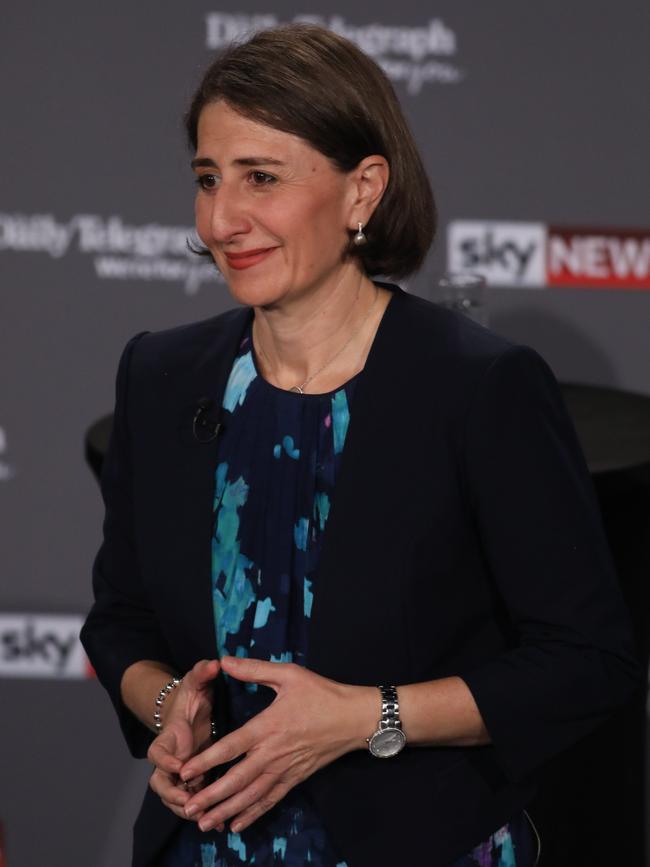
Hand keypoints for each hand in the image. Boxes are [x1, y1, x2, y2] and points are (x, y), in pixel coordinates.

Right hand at [147, 658, 222, 823]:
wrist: (190, 711)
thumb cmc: (192, 695)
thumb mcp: (197, 681)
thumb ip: (202, 672)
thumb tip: (214, 663)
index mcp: (168, 736)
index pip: (157, 752)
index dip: (164, 761)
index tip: (179, 766)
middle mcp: (170, 758)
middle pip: (160, 784)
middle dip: (173, 795)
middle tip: (191, 801)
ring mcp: (180, 771)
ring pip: (176, 798)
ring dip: (189, 808)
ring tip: (209, 817)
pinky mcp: (194, 778)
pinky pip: (195, 799)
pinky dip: (205, 810)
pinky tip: (224, 822)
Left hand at [179, 656, 375, 833]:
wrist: (354, 718)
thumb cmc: (321, 693)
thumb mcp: (289, 674)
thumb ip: (255, 669)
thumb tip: (225, 660)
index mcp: (268, 726)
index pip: (232, 747)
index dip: (207, 760)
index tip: (185, 771)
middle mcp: (273, 752)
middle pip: (237, 779)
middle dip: (211, 795)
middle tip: (188, 807)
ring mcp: (285, 769)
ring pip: (251, 795)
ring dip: (226, 810)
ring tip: (203, 823)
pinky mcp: (295, 778)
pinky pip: (270, 800)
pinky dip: (252, 814)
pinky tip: (236, 825)